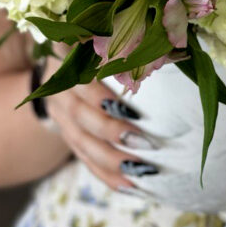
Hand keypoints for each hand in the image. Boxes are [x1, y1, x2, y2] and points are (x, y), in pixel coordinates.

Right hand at [42, 53, 159, 192]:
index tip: (129, 110)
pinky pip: (84, 160)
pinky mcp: (68, 137)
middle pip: (79, 116)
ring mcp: (60, 117)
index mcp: (66, 61)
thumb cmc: (97, 48)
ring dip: (110, 161)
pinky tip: (130, 186)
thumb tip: (167, 49)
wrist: (60, 66)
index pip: (79, 79)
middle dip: (111, 132)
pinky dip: (106, 175)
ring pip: (80, 143)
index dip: (100, 96)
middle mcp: (59, 91)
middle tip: (145, 144)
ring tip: (140, 172)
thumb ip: (123, 45)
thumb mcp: (103, 40)